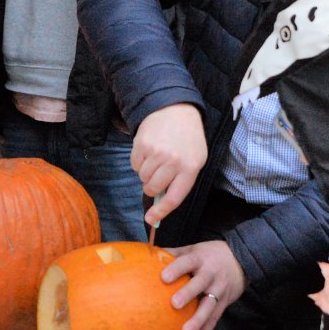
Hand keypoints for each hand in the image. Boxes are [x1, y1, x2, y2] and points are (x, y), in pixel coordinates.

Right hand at [133, 103, 206, 228]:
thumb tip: (160, 204)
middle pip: (153, 188)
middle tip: (158, 175)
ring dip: (146, 172)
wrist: (176, 109)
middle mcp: (173, 161)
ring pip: (142, 177)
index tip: (150, 220)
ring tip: (157, 158)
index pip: (173, 198)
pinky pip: (134, 165)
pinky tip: (149, 150)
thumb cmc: (187, 139)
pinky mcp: (142, 144)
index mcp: (190, 168)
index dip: (160, 213)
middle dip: (152, 187)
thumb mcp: (195, 159)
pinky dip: (139, 162)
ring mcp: (156, 152)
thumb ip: (181, 182)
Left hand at [161, 239, 245, 329]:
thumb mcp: (193, 249)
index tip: (164, 277)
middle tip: (175, 304)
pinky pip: (215, 319)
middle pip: (200, 284)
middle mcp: (211, 274)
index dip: (176, 269)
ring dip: (198, 320)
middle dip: (188, 294)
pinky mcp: (224, 303)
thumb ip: (173, 253)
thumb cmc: (208, 255)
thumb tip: (147, 254)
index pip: (188, 262)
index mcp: (200, 258)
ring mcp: (219, 289)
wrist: (241, 259)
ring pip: (209, 305)